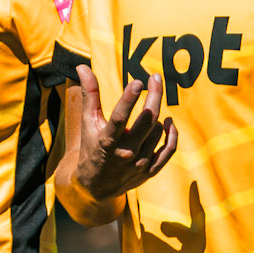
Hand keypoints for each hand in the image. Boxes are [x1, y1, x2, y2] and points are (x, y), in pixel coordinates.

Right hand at [74, 66, 176, 204]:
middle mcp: (125, 153)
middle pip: (147, 120)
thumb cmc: (91, 148)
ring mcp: (140, 164)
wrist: (96, 186)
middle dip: (154, 96)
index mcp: (107, 141)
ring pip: (157, 132)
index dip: (129, 100)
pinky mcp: (150, 171)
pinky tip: (168, 122)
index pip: (120, 118)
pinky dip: (171, 135)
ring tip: (151, 102)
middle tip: (155, 78)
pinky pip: (168, 150)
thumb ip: (89, 94)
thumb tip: (82, 66)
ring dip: (156, 114)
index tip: (137, 81)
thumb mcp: (87, 122)